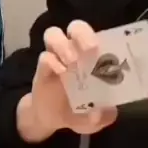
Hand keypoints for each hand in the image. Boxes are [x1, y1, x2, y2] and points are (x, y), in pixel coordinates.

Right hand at [30, 20, 117, 135]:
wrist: (52, 119)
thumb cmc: (80, 111)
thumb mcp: (95, 119)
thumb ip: (103, 117)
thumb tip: (105, 113)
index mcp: (93, 58)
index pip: (98, 35)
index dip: (102, 36)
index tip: (107, 48)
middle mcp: (74, 52)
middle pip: (76, 27)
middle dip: (83, 34)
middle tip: (91, 49)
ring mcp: (56, 58)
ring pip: (54, 34)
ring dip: (64, 45)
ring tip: (72, 62)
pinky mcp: (41, 69)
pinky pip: (44, 57)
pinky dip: (51, 62)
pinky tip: (61, 73)